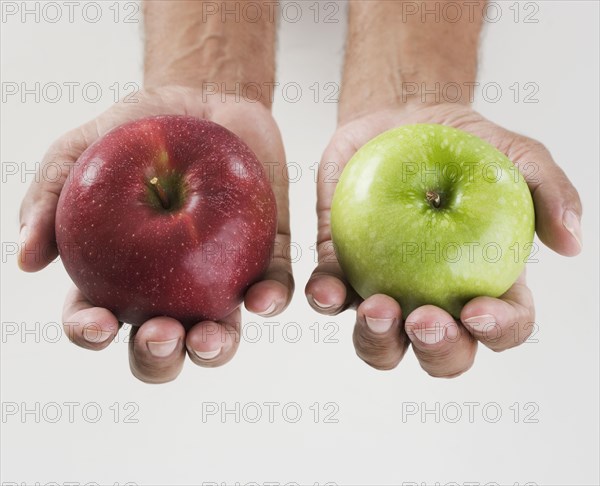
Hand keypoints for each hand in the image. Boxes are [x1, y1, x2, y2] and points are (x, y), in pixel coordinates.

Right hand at [19, 86, 292, 382]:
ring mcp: (219, 281)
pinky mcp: (263, 260)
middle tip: (160, 334)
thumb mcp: (80, 149)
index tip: (99, 322)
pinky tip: (262, 299)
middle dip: (157, 358)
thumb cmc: (136, 130)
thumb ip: (48, 196)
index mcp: (119, 277)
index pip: (98, 320)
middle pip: (160, 347)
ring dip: (214, 351)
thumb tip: (25, 260)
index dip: (91, 333)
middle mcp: (168, 291)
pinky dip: (269, 301)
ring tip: (209, 338)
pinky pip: (270, 290)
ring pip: (218, 336)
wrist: (204, 99)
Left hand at [305, 103, 581, 376]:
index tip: (478, 310)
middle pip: (442, 353)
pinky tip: (325, 290)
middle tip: (424, 318)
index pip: (503, 326)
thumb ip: (549, 190)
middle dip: (436, 349)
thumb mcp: (514, 153)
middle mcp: (434, 298)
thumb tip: (572, 242)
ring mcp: (384, 289)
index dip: (497, 332)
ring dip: (377, 340)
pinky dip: (326, 300)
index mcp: (484, 283)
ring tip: (377, 307)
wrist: (398, 120)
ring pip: (381, 343)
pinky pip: (330, 297)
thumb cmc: (462, 141)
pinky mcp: (340, 270)